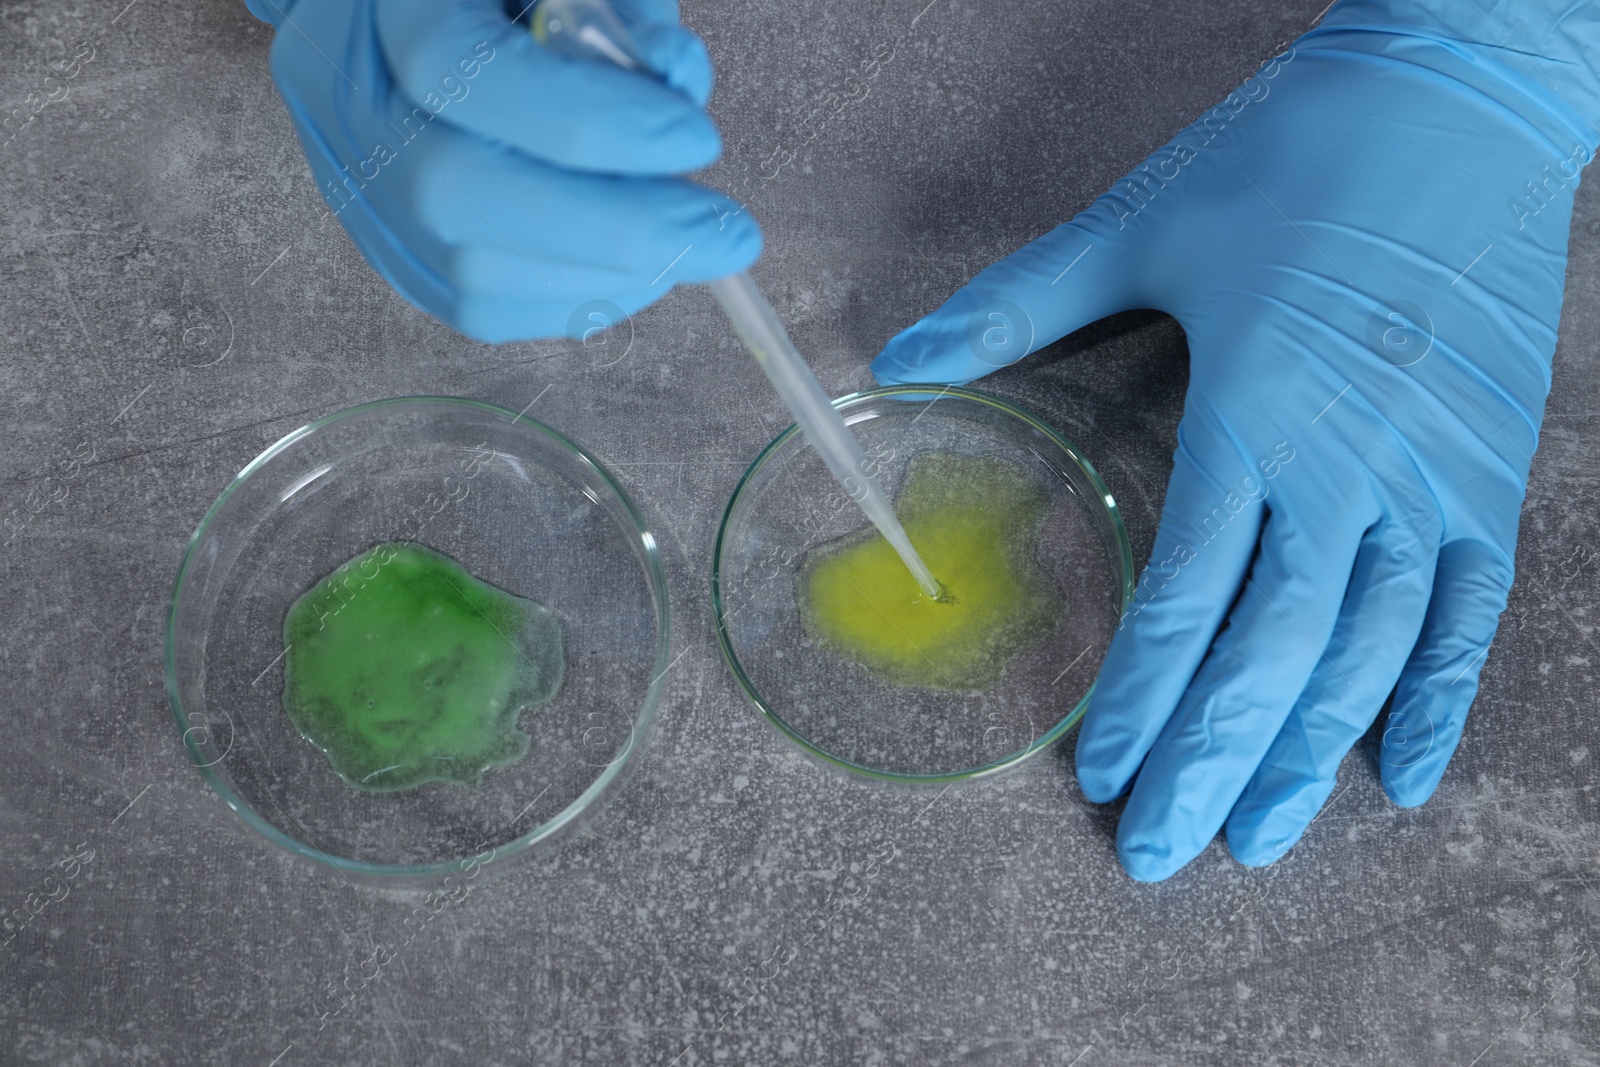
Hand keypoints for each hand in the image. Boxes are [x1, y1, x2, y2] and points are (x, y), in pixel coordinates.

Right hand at [248, 0, 759, 341]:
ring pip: (473, 274)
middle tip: (725, 232)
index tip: (695, 139)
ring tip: (693, 242)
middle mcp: (353, 112)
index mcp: (386, 12)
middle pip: (456, 193)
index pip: (459, 73)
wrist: (397, 30)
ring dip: (610, 273)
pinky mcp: (400, 262)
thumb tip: (680, 82)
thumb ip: (620, 12)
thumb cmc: (501, 0)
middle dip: (614, 226)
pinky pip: (488, 310)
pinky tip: (643, 270)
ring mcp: (366, 199)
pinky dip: (582, 299)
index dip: (587, 119)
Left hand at [872, 2, 1598, 879]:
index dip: (1143, 697)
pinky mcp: (1490, 472)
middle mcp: (1346, 467)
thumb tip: (899, 355)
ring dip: (1312, 753)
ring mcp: (1430, 478)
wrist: (1461, 97)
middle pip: (1273, 652)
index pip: (1187, 594)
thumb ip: (1021, 304)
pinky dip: (1438, 694)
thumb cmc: (1292, 158)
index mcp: (1253, 413)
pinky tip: (1402, 770)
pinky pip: (1472, 609)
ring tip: (1261, 837)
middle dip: (1214, 762)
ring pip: (1370, 649)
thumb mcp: (1141, 225)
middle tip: (1164, 852)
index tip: (1106, 776)